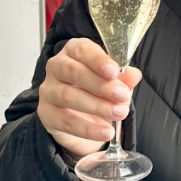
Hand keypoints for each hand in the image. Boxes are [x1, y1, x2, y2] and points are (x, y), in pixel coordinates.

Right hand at [37, 38, 142, 159]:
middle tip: (122, 96)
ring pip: (68, 95)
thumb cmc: (98, 91)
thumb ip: (124, 78)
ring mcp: (48, 89)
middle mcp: (57, 66)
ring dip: (97, 106)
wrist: (83, 120)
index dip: (99, 60)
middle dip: (101, 85)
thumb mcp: (114, 82)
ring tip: (119, 114)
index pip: (83, 49)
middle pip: (74, 72)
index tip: (114, 71)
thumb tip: (134, 75)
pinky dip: (87, 128)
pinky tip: (105, 131)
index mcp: (74, 51)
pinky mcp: (46, 113)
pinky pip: (65, 121)